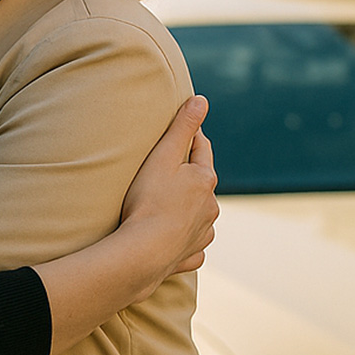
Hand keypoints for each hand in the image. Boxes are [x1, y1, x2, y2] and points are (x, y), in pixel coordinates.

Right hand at [120, 95, 218, 286]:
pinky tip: (173, 240)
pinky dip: (185, 239)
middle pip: (201, 183)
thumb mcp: (163, 156)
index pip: (201, 149)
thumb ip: (182, 127)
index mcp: (205, 179)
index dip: (189, 138)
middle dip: (187, 176)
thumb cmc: (148, 200)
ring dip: (189, 209)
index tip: (177, 133)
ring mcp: (203, 233)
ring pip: (200, 215)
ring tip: (167, 207)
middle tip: (166, 171)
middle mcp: (211, 206)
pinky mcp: (191, 254)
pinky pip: (192, 244)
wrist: (143, 252)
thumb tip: (201, 100)